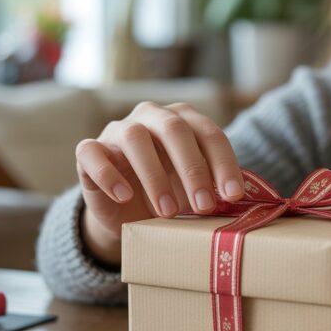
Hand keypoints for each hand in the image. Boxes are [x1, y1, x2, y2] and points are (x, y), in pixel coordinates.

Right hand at [75, 102, 244, 265]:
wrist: (126, 212)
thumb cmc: (171, 194)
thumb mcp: (196, 191)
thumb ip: (215, 189)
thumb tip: (241, 204)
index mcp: (185, 121)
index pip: (209, 134)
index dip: (223, 164)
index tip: (234, 196)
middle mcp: (152, 117)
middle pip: (174, 129)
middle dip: (193, 169)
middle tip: (205, 207)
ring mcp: (118, 130)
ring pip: (134, 138)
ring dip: (155, 176)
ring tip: (168, 212)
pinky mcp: (89, 151)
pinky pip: (91, 152)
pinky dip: (109, 174)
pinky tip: (124, 196)